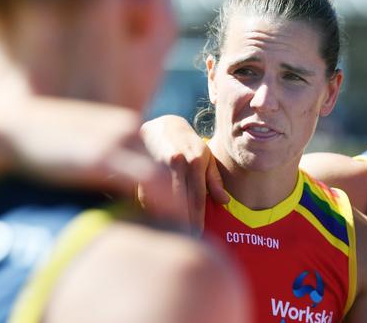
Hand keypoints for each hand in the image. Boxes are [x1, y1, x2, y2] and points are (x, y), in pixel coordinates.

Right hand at [0, 97, 188, 221]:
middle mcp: (132, 129)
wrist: (10, 132)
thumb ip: (112, 166)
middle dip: (191, 199)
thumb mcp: (88, 153)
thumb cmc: (46, 149)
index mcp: (129, 127)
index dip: (184, 188)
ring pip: (170, 174)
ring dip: (182, 205)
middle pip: (179, 165)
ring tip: (188, 232)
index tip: (191, 215)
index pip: (170, 159)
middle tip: (197, 229)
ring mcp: (120, 139)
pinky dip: (165, 202)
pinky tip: (172, 221)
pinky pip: (150, 181)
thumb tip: (127, 194)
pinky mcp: (106, 154)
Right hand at [140, 115, 227, 230]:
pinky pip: (144, 192)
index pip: (197, 197)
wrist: (163, 124)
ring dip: (164, 218)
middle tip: (185, 243)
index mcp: (195, 162)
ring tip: (169, 236)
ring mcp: (157, 163)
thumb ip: (214, 180)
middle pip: (180, 200)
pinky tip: (152, 221)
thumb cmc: (189, 144)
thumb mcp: (206, 157)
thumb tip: (225, 202)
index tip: (198, 236)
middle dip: (182, 223)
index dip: (197, 218)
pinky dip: (148, 208)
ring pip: (160, 198)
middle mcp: (177, 162)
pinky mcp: (141, 166)